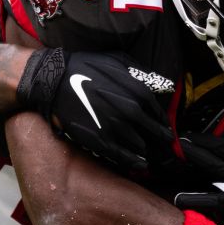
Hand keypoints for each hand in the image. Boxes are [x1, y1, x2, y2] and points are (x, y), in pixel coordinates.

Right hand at [18, 48, 174, 171]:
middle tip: (164, 146)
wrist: (56, 80)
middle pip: (155, 133)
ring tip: (149, 153)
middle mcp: (132, 112)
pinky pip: (123, 157)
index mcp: (139, 92)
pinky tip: (140, 164)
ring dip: (146, 150)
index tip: (166, 130)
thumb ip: (144, 74)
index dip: (164, 124)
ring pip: (140, 147)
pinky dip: (134, 161)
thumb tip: (167, 85)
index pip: (160, 115)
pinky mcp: (100, 141)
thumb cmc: (87, 66)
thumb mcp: (119, 60)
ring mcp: (116, 128)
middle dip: (161, 140)